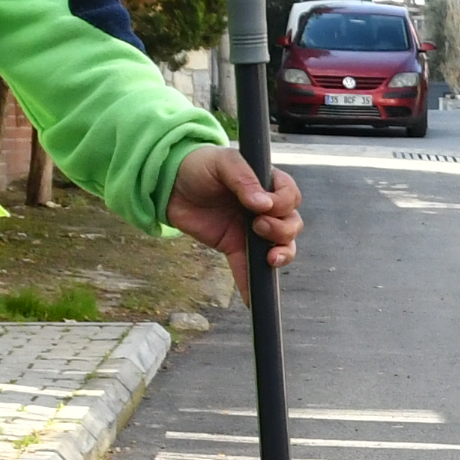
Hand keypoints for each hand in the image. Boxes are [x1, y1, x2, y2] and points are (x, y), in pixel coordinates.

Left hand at [168, 144, 300, 297]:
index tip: (265, 206)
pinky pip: (249, 268)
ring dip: (281, 255)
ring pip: (281, 247)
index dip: (283, 203)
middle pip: (292, 224)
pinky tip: (252, 297)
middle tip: (258, 226)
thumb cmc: (199, 165)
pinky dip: (252, 283)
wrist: (168, 183)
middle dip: (282, 230)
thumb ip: (243, 178)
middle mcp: (265, 208)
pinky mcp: (235, 246)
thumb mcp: (222, 162)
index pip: (290, 196)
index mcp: (267, 183)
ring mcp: (252, 229)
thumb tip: (262, 204)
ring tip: (269, 258)